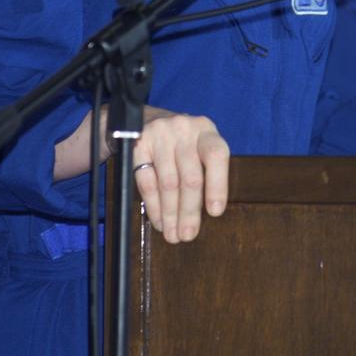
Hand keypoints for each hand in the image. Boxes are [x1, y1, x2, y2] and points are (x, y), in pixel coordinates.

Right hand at [131, 108, 229, 243]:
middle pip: (190, 176)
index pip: (216, 156)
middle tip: (187, 235)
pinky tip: (158, 219)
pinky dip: (153, 205)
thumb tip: (208, 215)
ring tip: (172, 233)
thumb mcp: (199, 148)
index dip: (217, 186)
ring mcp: (159, 134)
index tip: (214, 212)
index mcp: (206, 130)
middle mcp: (184, 128)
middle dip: (189, 211)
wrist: (147, 121)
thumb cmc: (182, 145)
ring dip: (170, 213)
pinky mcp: (138, 143)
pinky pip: (146, 180)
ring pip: (168, 182)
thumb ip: (207, 171)